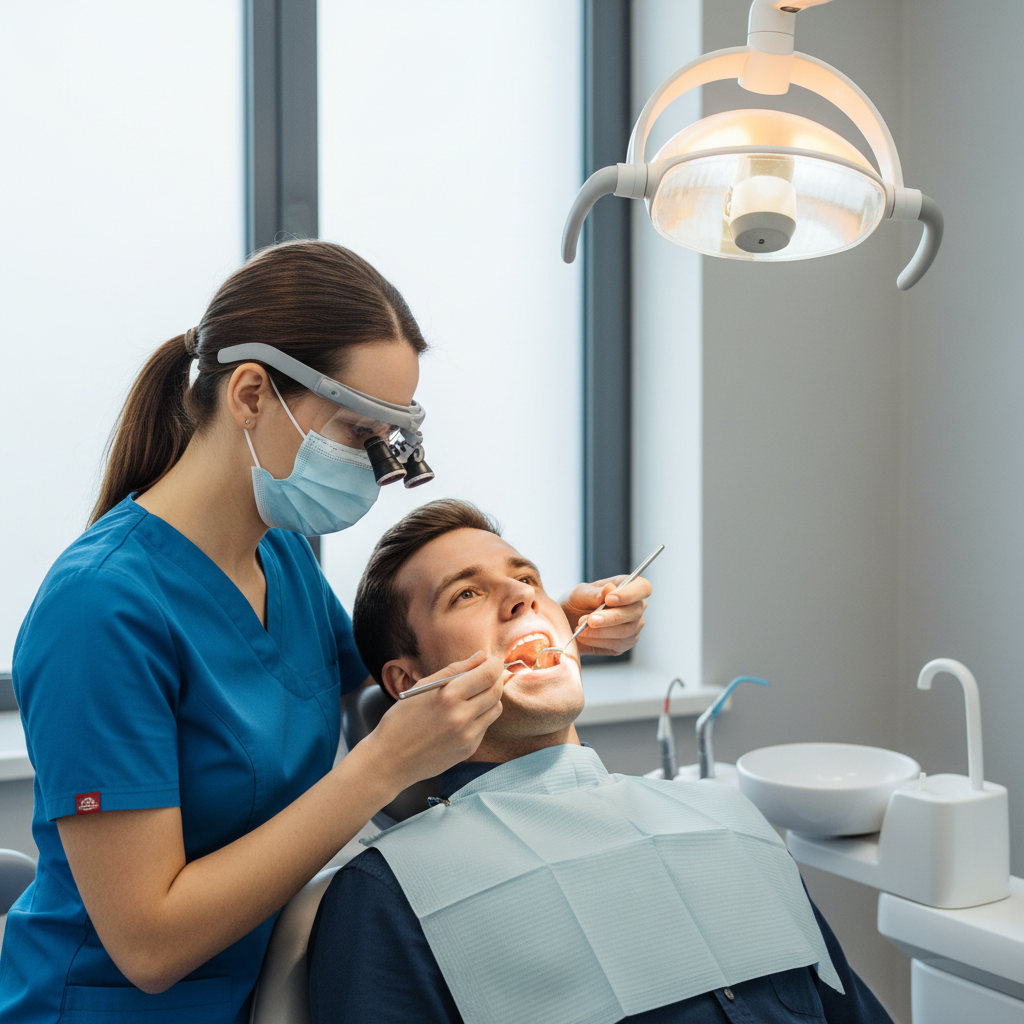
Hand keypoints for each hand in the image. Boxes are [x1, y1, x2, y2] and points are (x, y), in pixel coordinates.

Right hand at [360, 652, 504, 790]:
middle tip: (485, 674)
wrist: (390, 759)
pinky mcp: (469, 749)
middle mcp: (461, 717)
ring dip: (490, 698)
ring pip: (495, 709)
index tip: (490, 661)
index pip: (489, 674)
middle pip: (496, 691)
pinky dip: (479, 716)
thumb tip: (482, 656)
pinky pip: (485, 726)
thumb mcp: (423, 686)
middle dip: (495, 678)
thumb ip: (456, 669)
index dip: (494, 664)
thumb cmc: (402, 718)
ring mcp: (467, 736)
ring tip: (472, 695)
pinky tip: (461, 716)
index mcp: (448, 696)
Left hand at [559, 575, 649, 656]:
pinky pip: (618, 644)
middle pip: (635, 612)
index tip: (609, 600)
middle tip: (590, 620)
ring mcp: (633, 626)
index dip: (630, 594)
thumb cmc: (577, 603)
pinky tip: (584, 636)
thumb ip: (594, 592)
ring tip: (581, 629)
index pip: (643, 587)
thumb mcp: (580, 594)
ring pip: (626, 630)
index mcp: (628, 586)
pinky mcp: (625, 643)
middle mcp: (636, 606)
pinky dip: (598, 641)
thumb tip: (610, 589)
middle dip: (611, 617)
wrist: (568, 623)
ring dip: (601, 631)